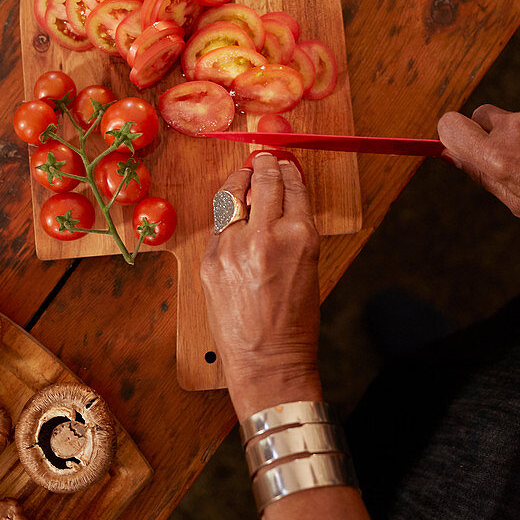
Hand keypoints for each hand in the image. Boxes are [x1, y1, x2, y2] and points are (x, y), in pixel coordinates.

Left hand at [201, 153, 321, 418]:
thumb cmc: (296, 321)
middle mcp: (266, 236)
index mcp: (299, 237)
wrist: (267, 361)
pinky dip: (226, 215)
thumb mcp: (309, 267)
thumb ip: (294, 231)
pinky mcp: (210, 261)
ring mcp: (232, 248)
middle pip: (263, 183)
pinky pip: (218, 226)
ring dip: (240, 181)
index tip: (284, 163)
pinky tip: (231, 210)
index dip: (288, 171)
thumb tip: (283, 200)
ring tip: (244, 174)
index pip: (292, 188)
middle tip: (263, 159)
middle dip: (264, 166)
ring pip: (233, 198)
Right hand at [437, 91, 519, 227]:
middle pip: (481, 115)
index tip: (463, 142)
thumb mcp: (519, 202)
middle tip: (516, 155)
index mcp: (497, 157)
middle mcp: (514, 128)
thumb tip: (454, 155)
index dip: (452, 133)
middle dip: (491, 132)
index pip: (449, 126)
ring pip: (517, 114)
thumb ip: (482, 175)